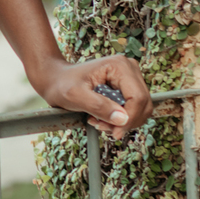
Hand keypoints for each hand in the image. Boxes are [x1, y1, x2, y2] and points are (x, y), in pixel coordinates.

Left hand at [34, 53, 151, 139]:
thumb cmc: (62, 84)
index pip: (138, 98)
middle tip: (103, 128)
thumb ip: (98, 106)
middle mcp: (129, 68)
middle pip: (142, 104)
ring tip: (99, 122)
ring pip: (141, 108)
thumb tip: (123, 119)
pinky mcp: (127, 86)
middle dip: (125, 122)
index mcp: (119, 66)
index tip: (114, 132)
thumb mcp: (75, 96)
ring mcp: (130, 77)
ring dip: (123, 122)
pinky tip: (102, 118)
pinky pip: (134, 109)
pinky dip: (121, 119)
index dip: (129, 119)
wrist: (56, 80)